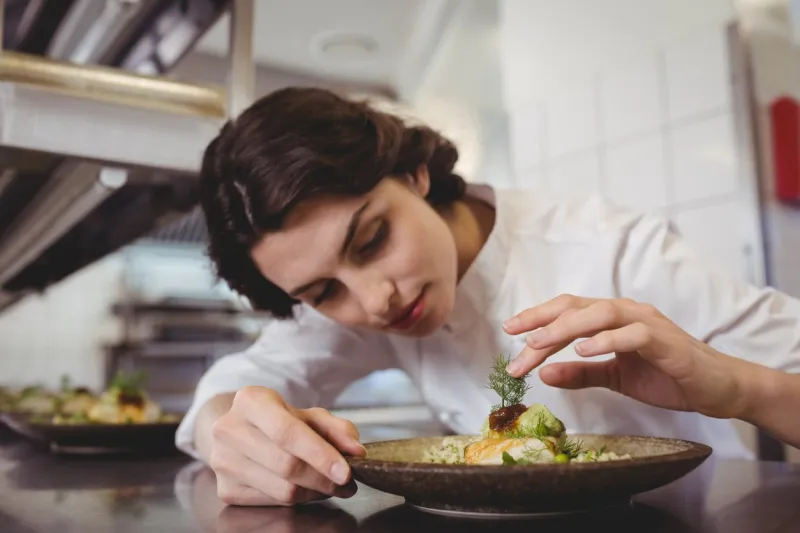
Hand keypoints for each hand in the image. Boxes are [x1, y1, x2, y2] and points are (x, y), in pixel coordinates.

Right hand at [208, 387, 363, 505]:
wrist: (238, 431)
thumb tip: (356, 451)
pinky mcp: (224, 489)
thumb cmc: (278, 421)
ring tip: (331, 485)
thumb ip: (336, 429)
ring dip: (314, 492)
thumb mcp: (309, 415)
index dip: (319, 454)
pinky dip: (297, 500)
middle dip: (323, 478)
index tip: (346, 471)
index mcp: (250, 401)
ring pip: (281, 490)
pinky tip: (307, 489)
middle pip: (286, 465)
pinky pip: (271, 502)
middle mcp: (229, 429)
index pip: (287, 433)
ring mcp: (222, 461)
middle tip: (346, 482)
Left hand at [502, 294, 750, 419]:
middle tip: (515, 342)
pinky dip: (606, 340)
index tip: (509, 331)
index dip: (537, 317)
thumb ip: (580, 374)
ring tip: (540, 343)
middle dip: (542, 324)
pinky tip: (584, 351)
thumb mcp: (615, 378)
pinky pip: (633, 334)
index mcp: (611, 319)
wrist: (716, 389)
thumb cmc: (666, 377)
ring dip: (566, 328)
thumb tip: (543, 373)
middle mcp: (626, 313)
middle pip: (576, 308)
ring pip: (600, 313)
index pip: (567, 310)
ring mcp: (646, 323)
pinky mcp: (665, 341)